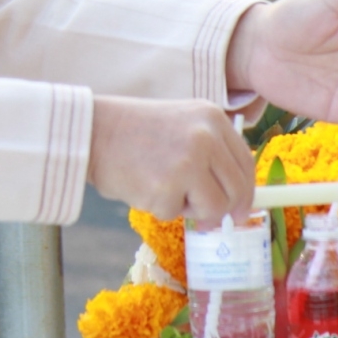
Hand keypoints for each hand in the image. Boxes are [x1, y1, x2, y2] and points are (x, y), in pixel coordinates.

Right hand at [86, 96, 253, 223]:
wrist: (91, 131)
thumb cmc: (133, 132)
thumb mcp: (181, 125)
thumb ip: (210, 154)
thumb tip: (235, 200)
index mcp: (212, 118)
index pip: (245, 163)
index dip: (246, 192)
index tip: (240, 209)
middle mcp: (205, 137)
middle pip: (237, 190)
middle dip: (224, 211)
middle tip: (206, 219)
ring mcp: (188, 161)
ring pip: (214, 208)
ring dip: (191, 210)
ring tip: (164, 190)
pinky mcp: (167, 186)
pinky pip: (175, 214)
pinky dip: (159, 208)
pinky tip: (142, 186)